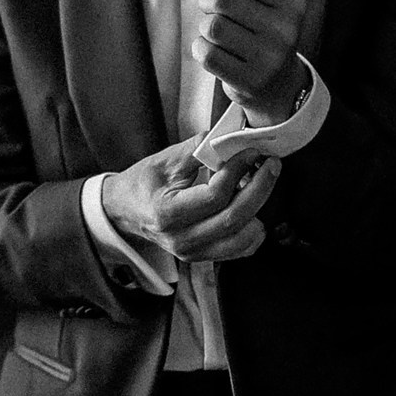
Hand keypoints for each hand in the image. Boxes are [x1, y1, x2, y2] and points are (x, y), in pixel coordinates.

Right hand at [100, 136, 282, 262]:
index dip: (237, 171)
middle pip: (234, 220)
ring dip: (260, 210)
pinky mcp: (204, 257)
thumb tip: (230, 138)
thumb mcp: (164, 161)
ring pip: (243, 239)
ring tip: (262, 184)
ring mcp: (193, 253)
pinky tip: (253, 206)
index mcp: (167, 214)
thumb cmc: (142, 183)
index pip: (214, 196)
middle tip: (271, 165)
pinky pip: (241, 249)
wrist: (124, 211)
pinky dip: (254, 229)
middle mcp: (181, 240)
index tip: (250, 151)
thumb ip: (198, 150)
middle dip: (260, 189)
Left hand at [194, 0, 306, 115]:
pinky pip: (207, 54)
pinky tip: (211, 48)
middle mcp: (286, 30)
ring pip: (212, 26)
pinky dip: (201, 47)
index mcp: (293, 2)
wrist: (279, 85)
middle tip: (209, 4)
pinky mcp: (249, 81)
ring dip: (204, 25)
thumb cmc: (269, 30)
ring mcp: (269, 59)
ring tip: (214, 29)